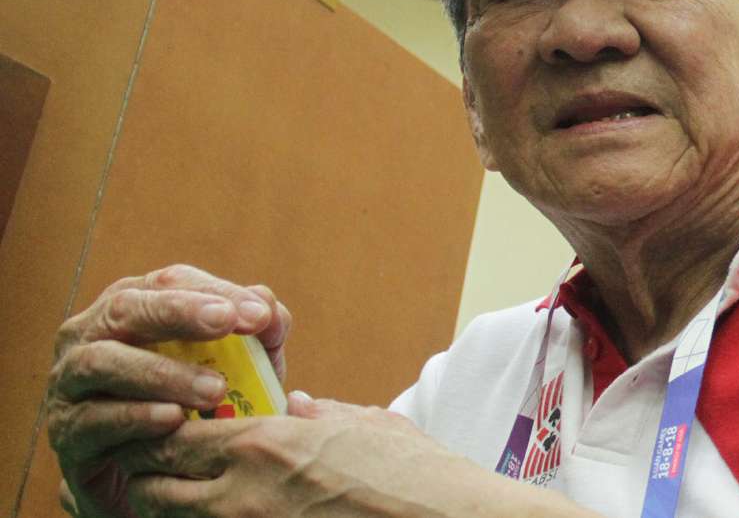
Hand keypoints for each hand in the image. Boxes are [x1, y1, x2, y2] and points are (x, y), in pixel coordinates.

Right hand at [47, 264, 291, 517]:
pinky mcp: (67, 431)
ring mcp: (71, 381)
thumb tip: (270, 309)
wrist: (153, 473)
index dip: (215, 291)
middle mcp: (93, 333)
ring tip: (213, 390)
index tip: (260, 314)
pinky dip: (135, 417)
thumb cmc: (196, 406)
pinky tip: (173, 420)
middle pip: (126, 308)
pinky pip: (94, 419)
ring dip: (161, 372)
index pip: (170, 282)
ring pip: (103, 362)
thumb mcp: (236, 368)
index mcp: (134, 306)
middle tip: (226, 323)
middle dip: (178, 312)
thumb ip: (256, 337)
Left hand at [113, 394, 595, 516]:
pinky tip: (230, 515)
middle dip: (150, 476)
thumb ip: (318, 413)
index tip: (168, 430)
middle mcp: (242, 493)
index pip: (172, 436)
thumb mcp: (365, 424)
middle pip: (151, 487)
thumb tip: (295, 405)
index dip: (159, 433)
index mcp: (265, 444)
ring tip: (196, 497)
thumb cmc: (413, 473)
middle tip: (166, 469)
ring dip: (171, 507)